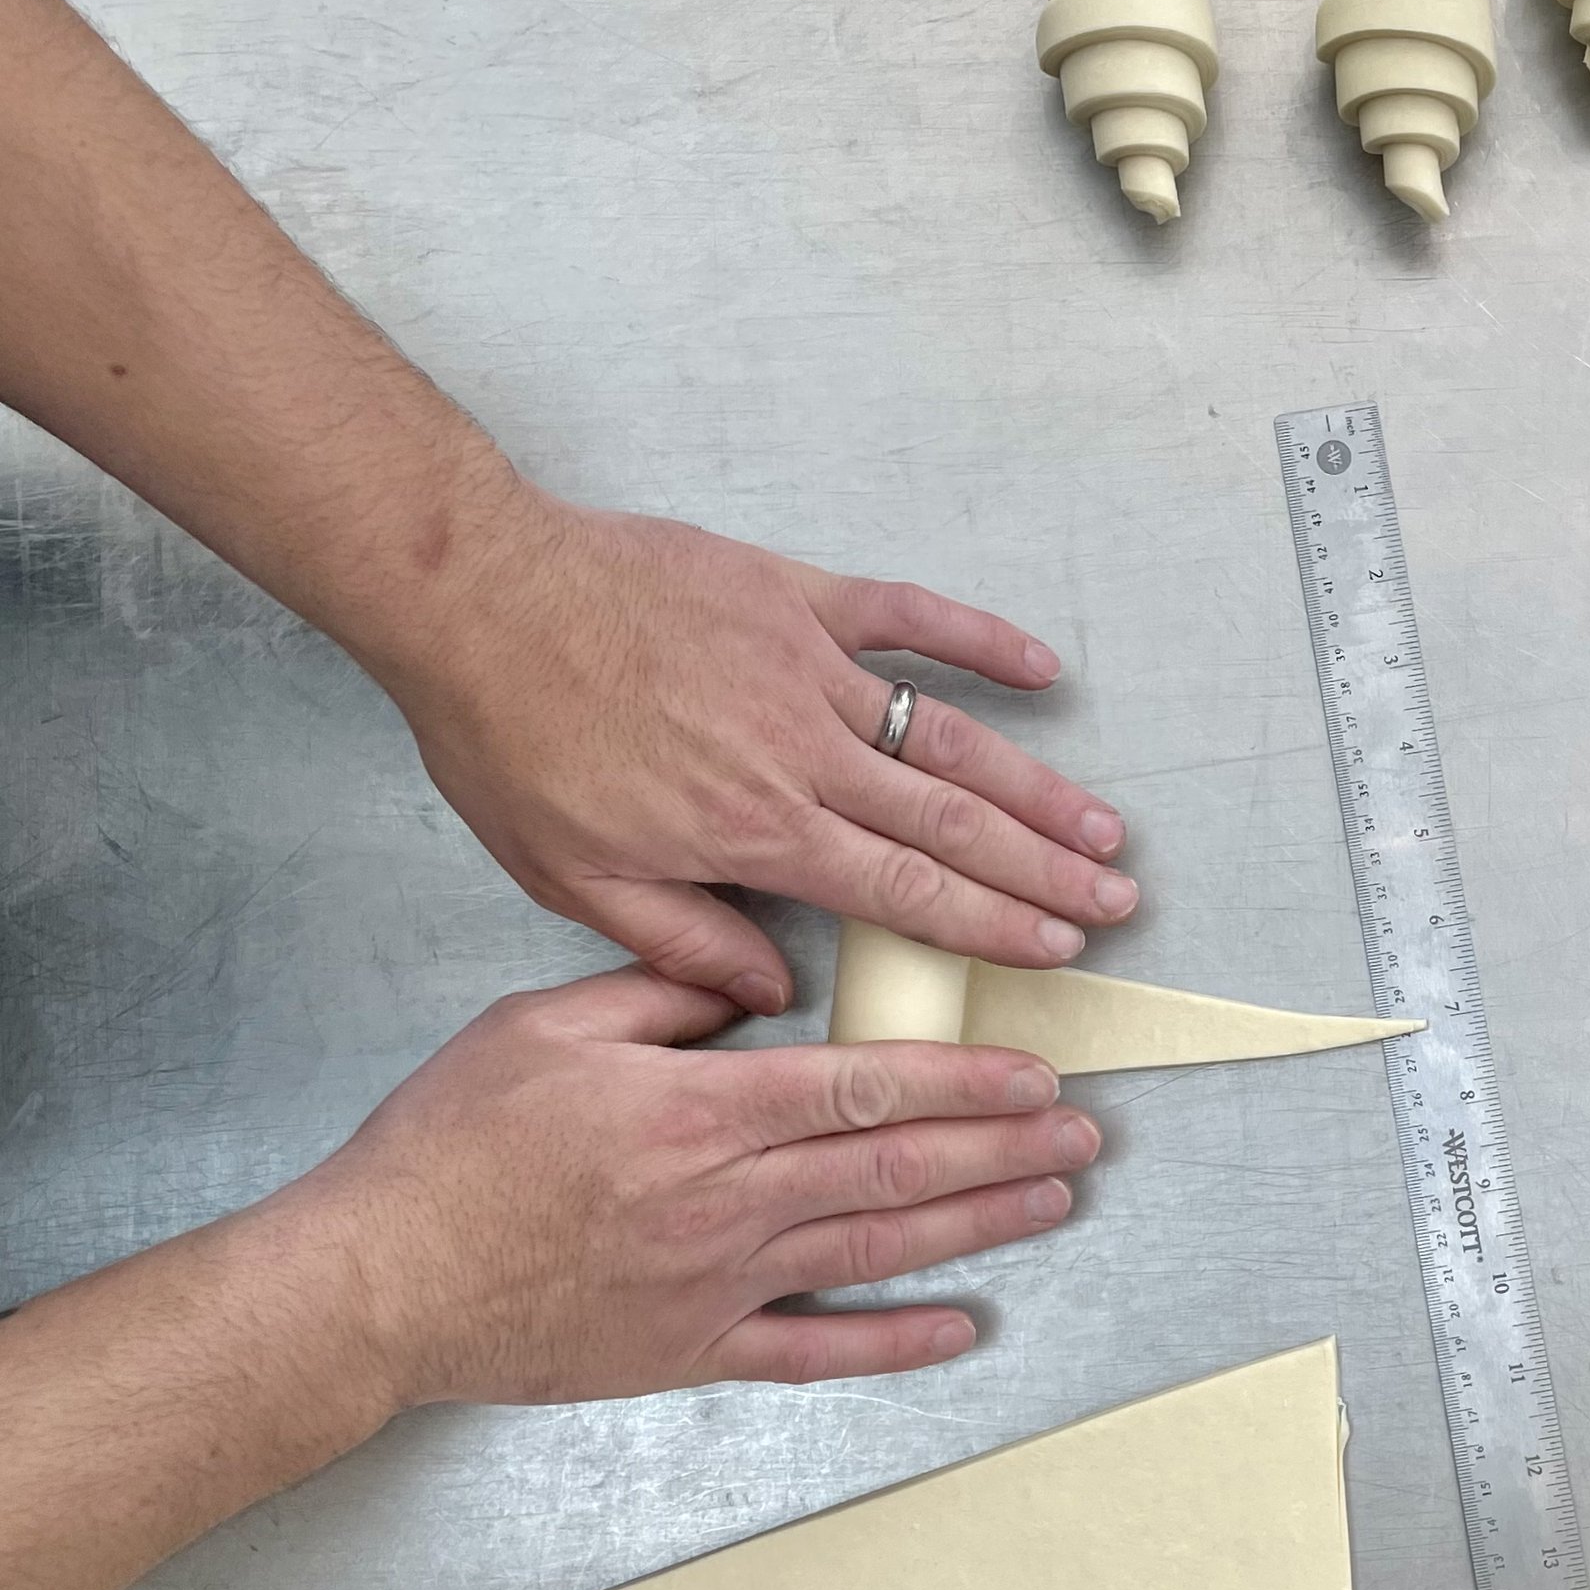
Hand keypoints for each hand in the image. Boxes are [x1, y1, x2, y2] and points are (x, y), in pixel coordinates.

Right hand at [296, 964, 1101, 1398]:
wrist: (378, 1280)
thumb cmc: (448, 1146)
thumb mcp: (544, 1024)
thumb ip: (661, 992)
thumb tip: (757, 980)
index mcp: (694, 1114)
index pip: (860, 1091)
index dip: (960, 1083)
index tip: (1032, 1075)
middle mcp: (723, 1204)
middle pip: (892, 1171)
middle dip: (1000, 1149)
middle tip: (1082, 1133)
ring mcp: (715, 1287)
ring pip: (875, 1253)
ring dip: (977, 1227)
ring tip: (1052, 1201)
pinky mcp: (690, 1351)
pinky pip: (814, 1353)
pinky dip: (895, 1343)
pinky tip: (962, 1328)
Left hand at [382, 495, 1137, 1011]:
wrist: (474, 599)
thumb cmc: (511, 739)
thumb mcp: (573, 876)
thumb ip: (681, 940)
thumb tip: (774, 993)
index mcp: (753, 829)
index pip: (905, 892)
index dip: (992, 923)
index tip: (1055, 946)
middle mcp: (799, 750)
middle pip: (952, 823)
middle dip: (1045, 868)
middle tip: (1115, 899)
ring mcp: (804, 665)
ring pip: (947, 734)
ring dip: (1035, 782)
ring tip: (1100, 823)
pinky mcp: (792, 595)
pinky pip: (907, 616)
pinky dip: (979, 640)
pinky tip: (1043, 667)